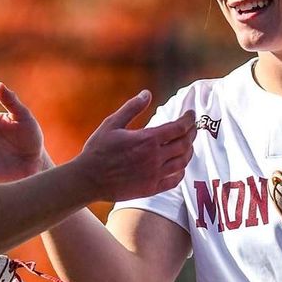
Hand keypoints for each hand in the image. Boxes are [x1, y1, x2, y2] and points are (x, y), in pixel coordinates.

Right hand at [75, 90, 196, 202]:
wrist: (88, 179)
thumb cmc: (98, 150)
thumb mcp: (112, 123)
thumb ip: (132, 108)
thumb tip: (147, 93)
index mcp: (147, 139)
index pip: (179, 127)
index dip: (189, 119)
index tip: (191, 114)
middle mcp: (155, 157)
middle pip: (185, 143)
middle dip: (192, 133)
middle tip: (193, 127)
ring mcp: (154, 174)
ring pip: (183, 162)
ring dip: (189, 151)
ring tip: (188, 144)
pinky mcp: (151, 188)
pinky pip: (174, 180)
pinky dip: (181, 171)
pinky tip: (179, 166)